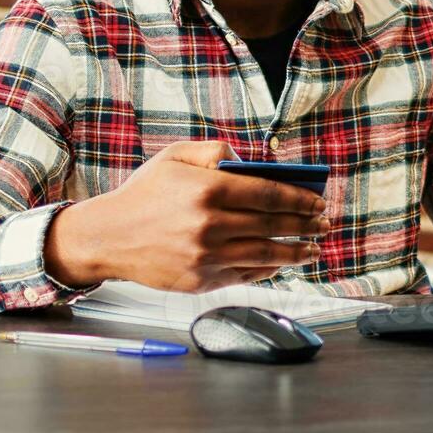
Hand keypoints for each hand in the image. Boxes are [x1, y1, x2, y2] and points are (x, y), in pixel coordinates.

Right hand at [44, 141, 328, 291]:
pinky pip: (245, 274)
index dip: (299, 199)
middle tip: (323, 223)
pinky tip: (281, 261)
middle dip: (305, 224)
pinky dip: (268, 268)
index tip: (318, 201)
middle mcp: (209, 225)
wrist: (108, 237)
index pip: (268, 194)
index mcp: (206, 190)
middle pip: (273, 225)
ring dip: (296, 252)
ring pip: (265, 255)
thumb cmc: (145, 194)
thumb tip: (252, 162)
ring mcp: (206, 257)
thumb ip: (215, 151)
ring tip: (313, 247)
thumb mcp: (174, 157)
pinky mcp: (200, 281)